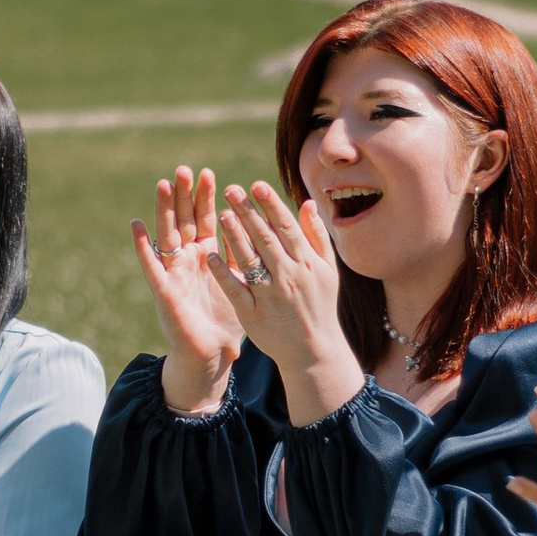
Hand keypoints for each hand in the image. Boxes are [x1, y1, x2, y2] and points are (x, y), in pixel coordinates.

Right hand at [131, 166, 247, 414]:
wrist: (211, 355)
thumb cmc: (226, 321)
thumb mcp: (240, 282)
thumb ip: (243, 255)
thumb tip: (259, 226)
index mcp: (208, 256)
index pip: (206, 220)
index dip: (205, 198)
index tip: (208, 173)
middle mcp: (188, 260)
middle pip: (185, 221)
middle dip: (184, 196)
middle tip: (184, 170)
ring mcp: (174, 273)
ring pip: (167, 235)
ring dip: (164, 210)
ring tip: (162, 184)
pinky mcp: (164, 291)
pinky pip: (151, 265)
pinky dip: (143, 246)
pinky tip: (136, 225)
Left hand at [210, 181, 360, 413]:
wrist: (313, 350)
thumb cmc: (320, 304)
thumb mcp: (327, 270)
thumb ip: (316, 236)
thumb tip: (307, 203)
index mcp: (307, 263)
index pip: (286, 227)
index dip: (270, 204)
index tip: (256, 185)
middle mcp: (290, 276)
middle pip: (265, 238)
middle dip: (247, 212)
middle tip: (230, 190)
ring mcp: (271, 296)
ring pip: (250, 260)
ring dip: (234, 236)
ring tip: (221, 214)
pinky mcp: (253, 314)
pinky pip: (236, 289)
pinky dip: (223, 273)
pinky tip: (210, 256)